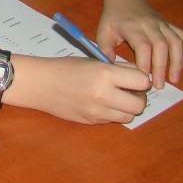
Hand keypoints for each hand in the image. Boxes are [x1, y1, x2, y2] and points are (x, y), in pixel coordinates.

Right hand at [27, 56, 151, 124]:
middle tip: (130, 91)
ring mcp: (98, 111)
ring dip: (127, 108)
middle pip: (140, 105)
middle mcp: (104, 94)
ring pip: (129, 116)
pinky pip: (113, 120)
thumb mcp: (93, 61)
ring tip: (116, 98)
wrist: (40, 83)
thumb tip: (139, 76)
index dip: (141, 79)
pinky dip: (113, 113)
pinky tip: (101, 103)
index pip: (143, 81)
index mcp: (105, 74)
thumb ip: (117, 69)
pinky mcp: (92, 121)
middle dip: (138, 97)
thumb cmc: (65, 67)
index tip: (135, 78)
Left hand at [96, 0, 182, 88]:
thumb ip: (105, 48)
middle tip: (158, 85)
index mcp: (132, 26)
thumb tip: (111, 67)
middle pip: (161, 45)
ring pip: (175, 42)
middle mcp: (150, 24)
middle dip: (161, 67)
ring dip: (177, 61)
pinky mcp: (170, 25)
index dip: (145, 63)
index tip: (143, 78)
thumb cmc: (113, 17)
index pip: (143, 45)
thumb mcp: (103, 30)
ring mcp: (162, 24)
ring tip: (174, 79)